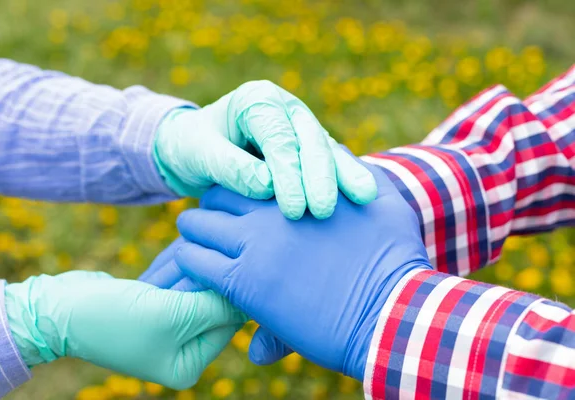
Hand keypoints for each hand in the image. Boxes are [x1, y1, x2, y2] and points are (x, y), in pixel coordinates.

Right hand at [5, 271, 245, 388]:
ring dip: (183, 269)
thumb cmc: (113, 317)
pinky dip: (170, 269)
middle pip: (213, 302)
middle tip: (184, 259)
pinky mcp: (158, 306)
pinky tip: (160, 264)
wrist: (60, 309)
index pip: (228, 321)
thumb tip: (252, 295)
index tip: (215, 261)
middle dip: (199, 277)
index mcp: (190, 363)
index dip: (224, 289)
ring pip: (195, 286)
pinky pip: (177, 281)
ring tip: (164, 265)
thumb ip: (215, 305)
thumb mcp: (172, 314)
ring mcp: (171, 327)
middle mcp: (184, 349)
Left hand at [154, 80, 376, 219]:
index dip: (288, 172)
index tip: (293, 209)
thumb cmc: (194, 147)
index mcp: (258, 100)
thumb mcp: (201, 153)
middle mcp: (285, 109)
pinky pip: (331, 162)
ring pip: (328, 149)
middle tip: (323, 211)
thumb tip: (266, 187)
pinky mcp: (310, 149)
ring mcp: (301, 127)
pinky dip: (345, 179)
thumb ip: (230, 167)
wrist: (196, 146)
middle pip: (310, 139)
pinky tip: (362, 198)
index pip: (278, 137)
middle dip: (320, 176)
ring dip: (344, 175)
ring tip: (364, 198)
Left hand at [171, 159, 431, 379]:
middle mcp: (272, 211)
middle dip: (212, 207)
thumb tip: (342, 155)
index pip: (250, 174)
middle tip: (211, 223)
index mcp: (301, 189)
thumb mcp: (386, 204)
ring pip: (197, 225)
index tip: (236, 203)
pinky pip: (194, 261)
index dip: (239, 187)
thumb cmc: (396, 261)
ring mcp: (255, 246)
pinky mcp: (243, 284)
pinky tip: (198, 272)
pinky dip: (189, 262)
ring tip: (198, 246)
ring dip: (194, 233)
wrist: (392, 314)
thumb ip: (360, 174)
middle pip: (217, 195)